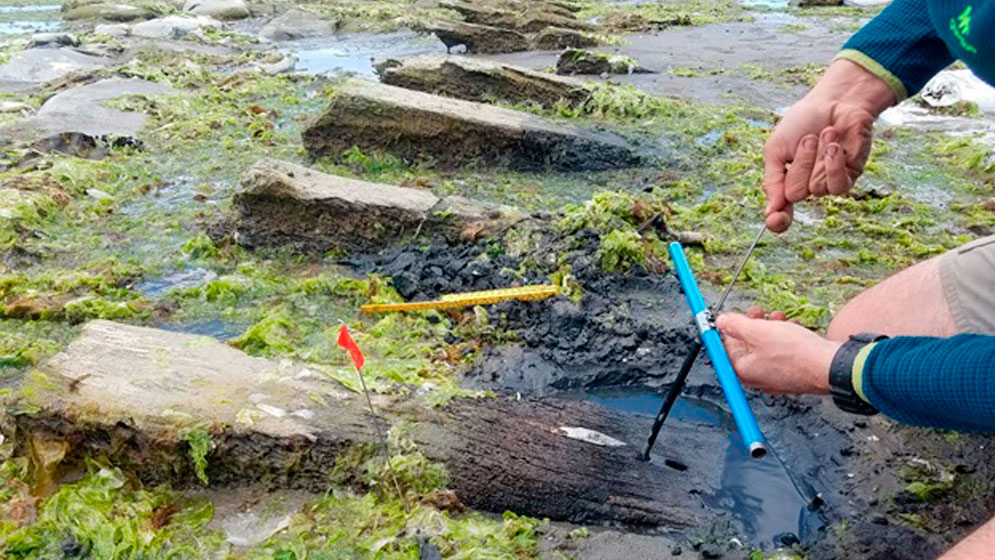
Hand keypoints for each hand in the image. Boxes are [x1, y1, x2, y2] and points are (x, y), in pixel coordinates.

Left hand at [716, 313, 839, 394]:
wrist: (830, 366)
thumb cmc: (795, 353)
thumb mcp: (757, 332)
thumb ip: (735, 325)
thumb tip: (721, 321)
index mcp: (743, 370)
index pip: (726, 347)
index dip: (731, 327)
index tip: (735, 314)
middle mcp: (757, 377)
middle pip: (747, 346)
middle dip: (752, 325)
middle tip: (759, 311)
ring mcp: (776, 377)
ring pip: (766, 347)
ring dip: (770, 328)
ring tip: (779, 316)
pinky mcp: (792, 374)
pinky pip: (782, 352)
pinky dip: (785, 338)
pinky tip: (793, 327)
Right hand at [764, 60, 895, 231]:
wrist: (835, 101)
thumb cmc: (804, 121)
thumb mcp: (776, 149)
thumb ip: (772, 180)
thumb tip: (772, 210)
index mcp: (786, 181)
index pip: (780, 211)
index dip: (778, 220)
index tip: (776, 220)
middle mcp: (807, 186)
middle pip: (796, 193)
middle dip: (799, 164)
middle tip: (807, 139)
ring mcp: (829, 182)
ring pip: (817, 188)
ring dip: (817, 158)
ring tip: (823, 135)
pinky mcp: (850, 176)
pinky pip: (838, 185)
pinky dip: (833, 164)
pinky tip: (834, 145)